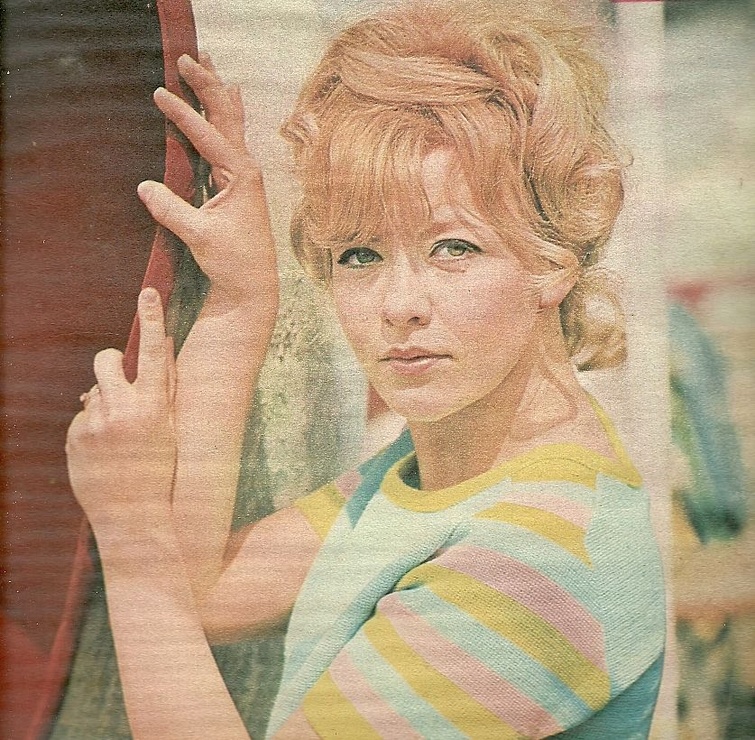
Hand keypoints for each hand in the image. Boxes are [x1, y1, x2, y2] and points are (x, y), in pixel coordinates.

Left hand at [66, 288, 176, 528]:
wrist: (133, 516)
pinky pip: (82, 415)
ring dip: (104, 401)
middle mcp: (123, 411)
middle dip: (113, 363)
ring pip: (94, 390)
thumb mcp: (173, 429)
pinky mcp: (73, 437)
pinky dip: (92, 425)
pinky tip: (104, 451)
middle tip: (120, 379)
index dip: (152, 319)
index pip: (155, 353)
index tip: (148, 292)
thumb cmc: (162, 469)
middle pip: (107, 360)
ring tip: (117, 433)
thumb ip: (169, 387)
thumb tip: (166, 347)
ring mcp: (94, 424)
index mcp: (155, 408)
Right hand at [137, 54, 277, 312]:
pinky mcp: (236, 187)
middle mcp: (246, 170)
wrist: (253, 286)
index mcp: (241, 176)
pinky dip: (225, 117)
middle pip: (226, 117)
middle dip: (206, 85)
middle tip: (186, 56)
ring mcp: (243, 177)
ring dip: (217, 93)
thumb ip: (172, 210)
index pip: (208, 135)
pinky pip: (228, 141)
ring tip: (208, 63)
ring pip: (230, 124)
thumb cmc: (233, 262)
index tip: (158, 93)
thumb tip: (143, 186)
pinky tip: (230, 101)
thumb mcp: (200, 236)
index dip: (183, 114)